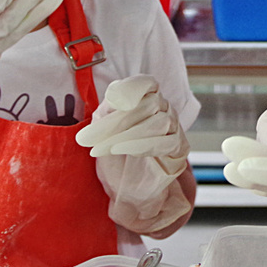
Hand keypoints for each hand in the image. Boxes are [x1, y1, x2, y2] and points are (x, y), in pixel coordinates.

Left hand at [76, 75, 190, 232]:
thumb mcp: (104, 126)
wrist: (128, 184)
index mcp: (146, 96)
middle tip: (86, 138)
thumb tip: (114, 97)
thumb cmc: (116, 149)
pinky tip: (121, 150)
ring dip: (125, 136)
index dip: (133, 88)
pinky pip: (166, 142)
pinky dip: (141, 145)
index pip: (147, 83)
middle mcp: (164, 107)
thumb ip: (109, 108)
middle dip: (116, 121)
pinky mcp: (180, 147)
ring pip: (158, 122)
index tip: (114, 100)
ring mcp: (174, 126)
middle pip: (149, 105)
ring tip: (100, 149)